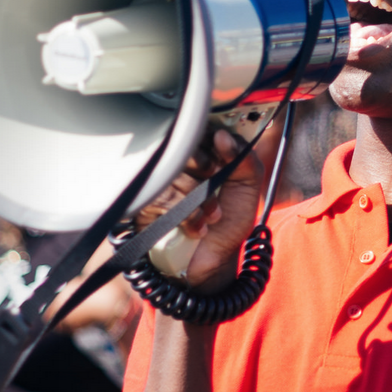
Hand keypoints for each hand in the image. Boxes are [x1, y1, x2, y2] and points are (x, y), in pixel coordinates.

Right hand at [134, 130, 263, 290]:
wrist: (213, 261)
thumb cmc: (230, 220)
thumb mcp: (249, 187)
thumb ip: (246, 158)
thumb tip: (222, 135)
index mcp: (203, 152)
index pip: (199, 130)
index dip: (211, 142)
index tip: (222, 161)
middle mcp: (177, 163)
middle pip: (180, 145)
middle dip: (204, 167)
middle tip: (215, 183)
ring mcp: (158, 183)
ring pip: (172, 172)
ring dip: (199, 199)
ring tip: (213, 216)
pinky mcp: (143, 205)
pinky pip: (160, 198)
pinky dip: (185, 216)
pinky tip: (197, 227)